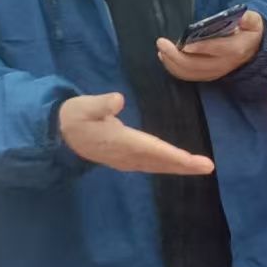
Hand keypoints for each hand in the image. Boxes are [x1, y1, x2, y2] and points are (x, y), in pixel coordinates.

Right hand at [58, 93, 214, 174]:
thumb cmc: (73, 117)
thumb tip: (118, 99)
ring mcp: (126, 160)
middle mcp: (127, 155)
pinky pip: (151, 164)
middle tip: (208, 167)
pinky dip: (167, 164)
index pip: (153, 150)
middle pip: (160, 162)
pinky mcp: (125, 159)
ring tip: (200, 167)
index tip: (195, 161)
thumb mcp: (82, 107)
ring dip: (179, 167)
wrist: (58, 134)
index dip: (175, 156)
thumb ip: (100, 104)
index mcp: (121, 142)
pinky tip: (179, 164)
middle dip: (184, 165)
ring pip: (157, 165)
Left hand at [155, 10, 265, 81]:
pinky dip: (174, 68)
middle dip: (176, 56)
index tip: (185, 45)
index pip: (217, 49)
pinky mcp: (207, 75)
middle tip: (161, 43)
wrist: (252, 51)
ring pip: (190, 72)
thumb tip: (241, 17)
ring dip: (172, 63)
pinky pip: (188, 75)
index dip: (201, 48)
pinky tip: (165, 57)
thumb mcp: (254, 23)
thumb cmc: (248, 33)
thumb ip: (249, 19)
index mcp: (235, 49)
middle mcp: (224, 64)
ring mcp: (215, 72)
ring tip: (161, 50)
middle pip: (197, 65)